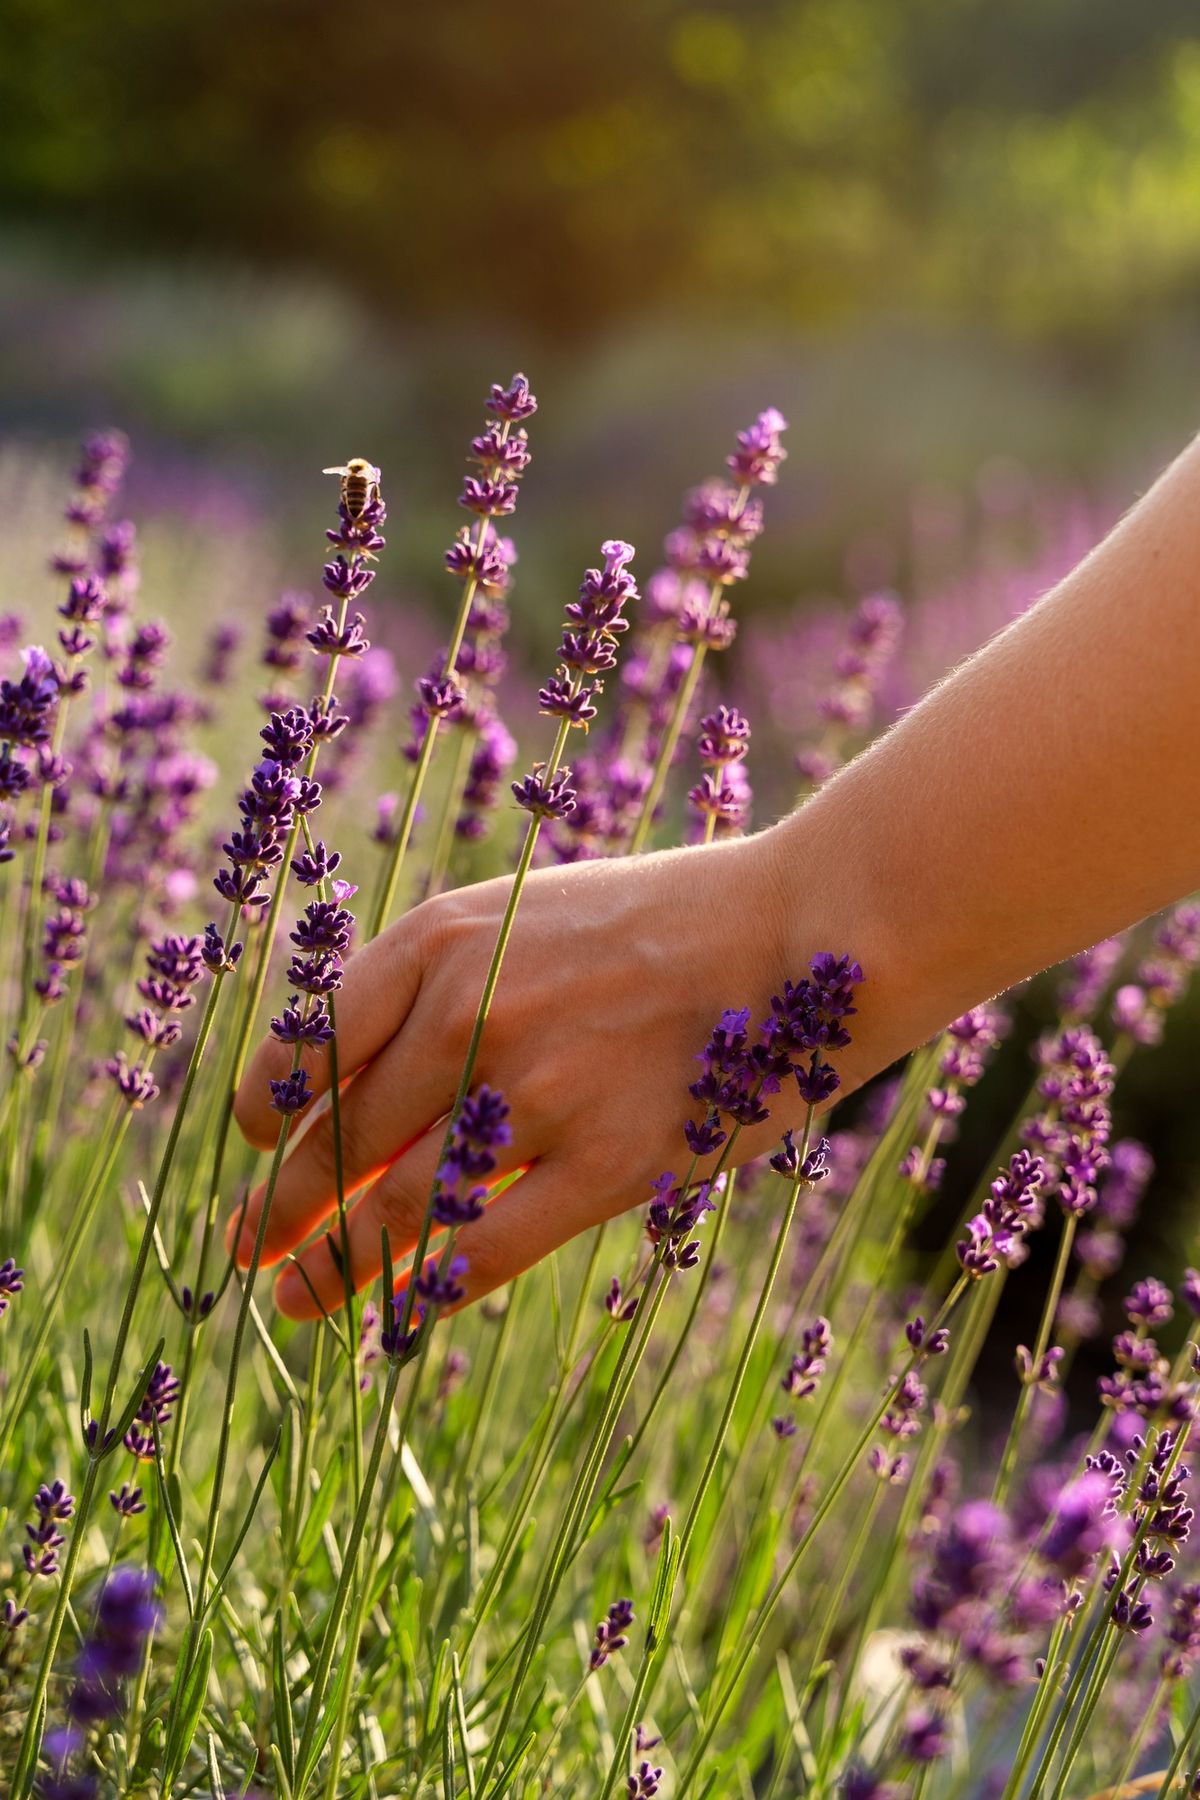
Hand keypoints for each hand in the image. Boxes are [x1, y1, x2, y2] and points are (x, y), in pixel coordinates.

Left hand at [230, 822, 879, 1316]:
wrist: (805, 926)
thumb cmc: (667, 919)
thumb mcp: (532, 911)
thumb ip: (446, 981)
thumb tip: (366, 1081)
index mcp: (444, 938)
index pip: (310, 1041)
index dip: (263, 1105)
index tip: (253, 1141)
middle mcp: (470, 1011)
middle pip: (341, 1137)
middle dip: (280, 1205)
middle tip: (246, 1248)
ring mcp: (537, 1090)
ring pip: (398, 1208)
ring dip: (334, 1265)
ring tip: (296, 1302)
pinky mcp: (607, 1163)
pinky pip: (488, 1251)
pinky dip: (431, 1291)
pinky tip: (401, 1315)